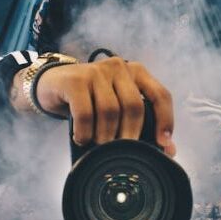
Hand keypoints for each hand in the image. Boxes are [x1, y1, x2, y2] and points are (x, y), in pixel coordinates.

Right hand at [11, 56, 175, 155]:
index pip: (160, 95)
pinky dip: (85, 132)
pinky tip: (81, 138)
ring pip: (110, 111)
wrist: (52, 85)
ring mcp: (96, 71)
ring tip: (98, 146)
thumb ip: (141, 123)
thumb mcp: (117, 107)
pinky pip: (85, 113)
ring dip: (104, 136)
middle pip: (134, 106)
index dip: (165, 120)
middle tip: (121, 152)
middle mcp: (119, 67)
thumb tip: (169, 150)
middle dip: (130, 135)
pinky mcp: (75, 80)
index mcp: (136, 72)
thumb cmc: (90, 100)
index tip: (163, 144)